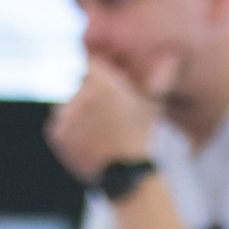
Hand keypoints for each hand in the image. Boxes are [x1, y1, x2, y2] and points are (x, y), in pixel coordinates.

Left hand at [46, 54, 174, 183]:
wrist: (125, 172)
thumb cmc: (142, 135)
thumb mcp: (152, 103)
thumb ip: (158, 76)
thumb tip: (171, 56)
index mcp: (104, 85)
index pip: (92, 62)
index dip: (101, 69)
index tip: (108, 78)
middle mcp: (81, 96)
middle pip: (82, 84)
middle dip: (93, 92)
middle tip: (109, 110)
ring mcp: (66, 116)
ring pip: (69, 103)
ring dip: (79, 109)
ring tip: (98, 126)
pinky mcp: (57, 133)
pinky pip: (59, 122)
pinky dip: (70, 127)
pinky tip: (89, 137)